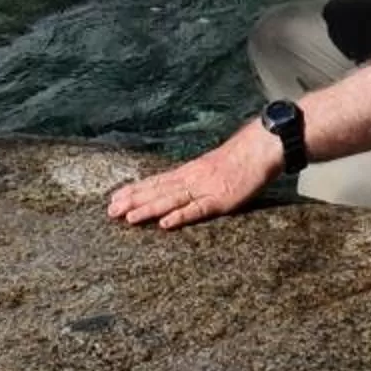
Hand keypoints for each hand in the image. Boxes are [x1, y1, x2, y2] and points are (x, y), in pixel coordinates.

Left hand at [107, 122, 280, 230]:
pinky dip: (180, 216)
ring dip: (148, 209)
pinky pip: (197, 210)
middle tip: (110, 211)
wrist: (261, 147)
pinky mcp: (220, 200)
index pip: (156, 181)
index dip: (135, 190)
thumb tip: (180, 185)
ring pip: (170, 200)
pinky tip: (165, 223)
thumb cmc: (241, 157)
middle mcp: (191, 178)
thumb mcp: (212, 165)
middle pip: (157, 190)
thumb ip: (196, 176)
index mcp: (189, 171)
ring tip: (128, 217)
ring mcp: (204, 188)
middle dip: (133, 201)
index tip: (114, 197)